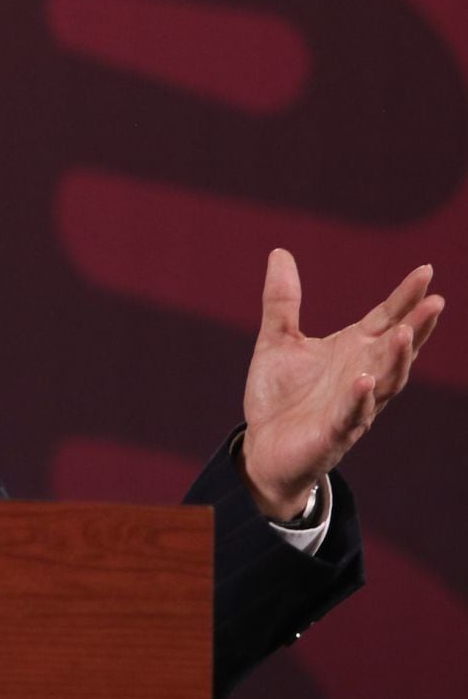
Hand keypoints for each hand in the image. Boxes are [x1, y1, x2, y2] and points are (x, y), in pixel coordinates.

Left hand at [241, 249, 443, 518]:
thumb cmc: (280, 396)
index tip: (426, 271)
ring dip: (396, 359)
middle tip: (436, 302)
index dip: (406, 298)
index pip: (386, 319)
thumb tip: (279, 251)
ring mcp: (353, 404)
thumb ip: (282, 300)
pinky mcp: (334, 432)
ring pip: (385, 380)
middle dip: (417, 326)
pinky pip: (352, 414)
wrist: (263, 447)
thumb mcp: (277, 340)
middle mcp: (362, 374)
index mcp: (352, 350)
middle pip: (397, 348)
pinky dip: (360, 397)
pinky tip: (365, 380)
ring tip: (406, 333)